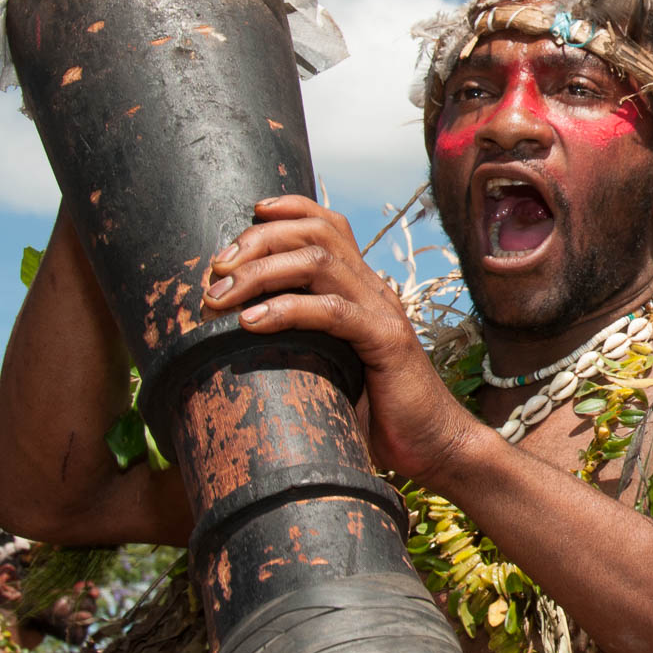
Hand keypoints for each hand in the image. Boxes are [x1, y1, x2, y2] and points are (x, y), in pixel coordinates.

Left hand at [201, 195, 480, 484]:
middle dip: (259, 239)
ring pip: (319, 261)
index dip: (290, 208)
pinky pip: (333, 311)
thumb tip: (239, 339)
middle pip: (317, 232)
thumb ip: (303, 342)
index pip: (330, 224)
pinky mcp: (386, 342)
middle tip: (216, 269)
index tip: (249, 212)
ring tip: (221, 296)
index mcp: (362, 289)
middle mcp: (374, 290)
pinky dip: (287, 310)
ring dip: (261, 271)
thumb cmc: (378, 412)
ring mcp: (382, 313)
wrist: (435, 444)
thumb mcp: (333, 364)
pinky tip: (252, 322)